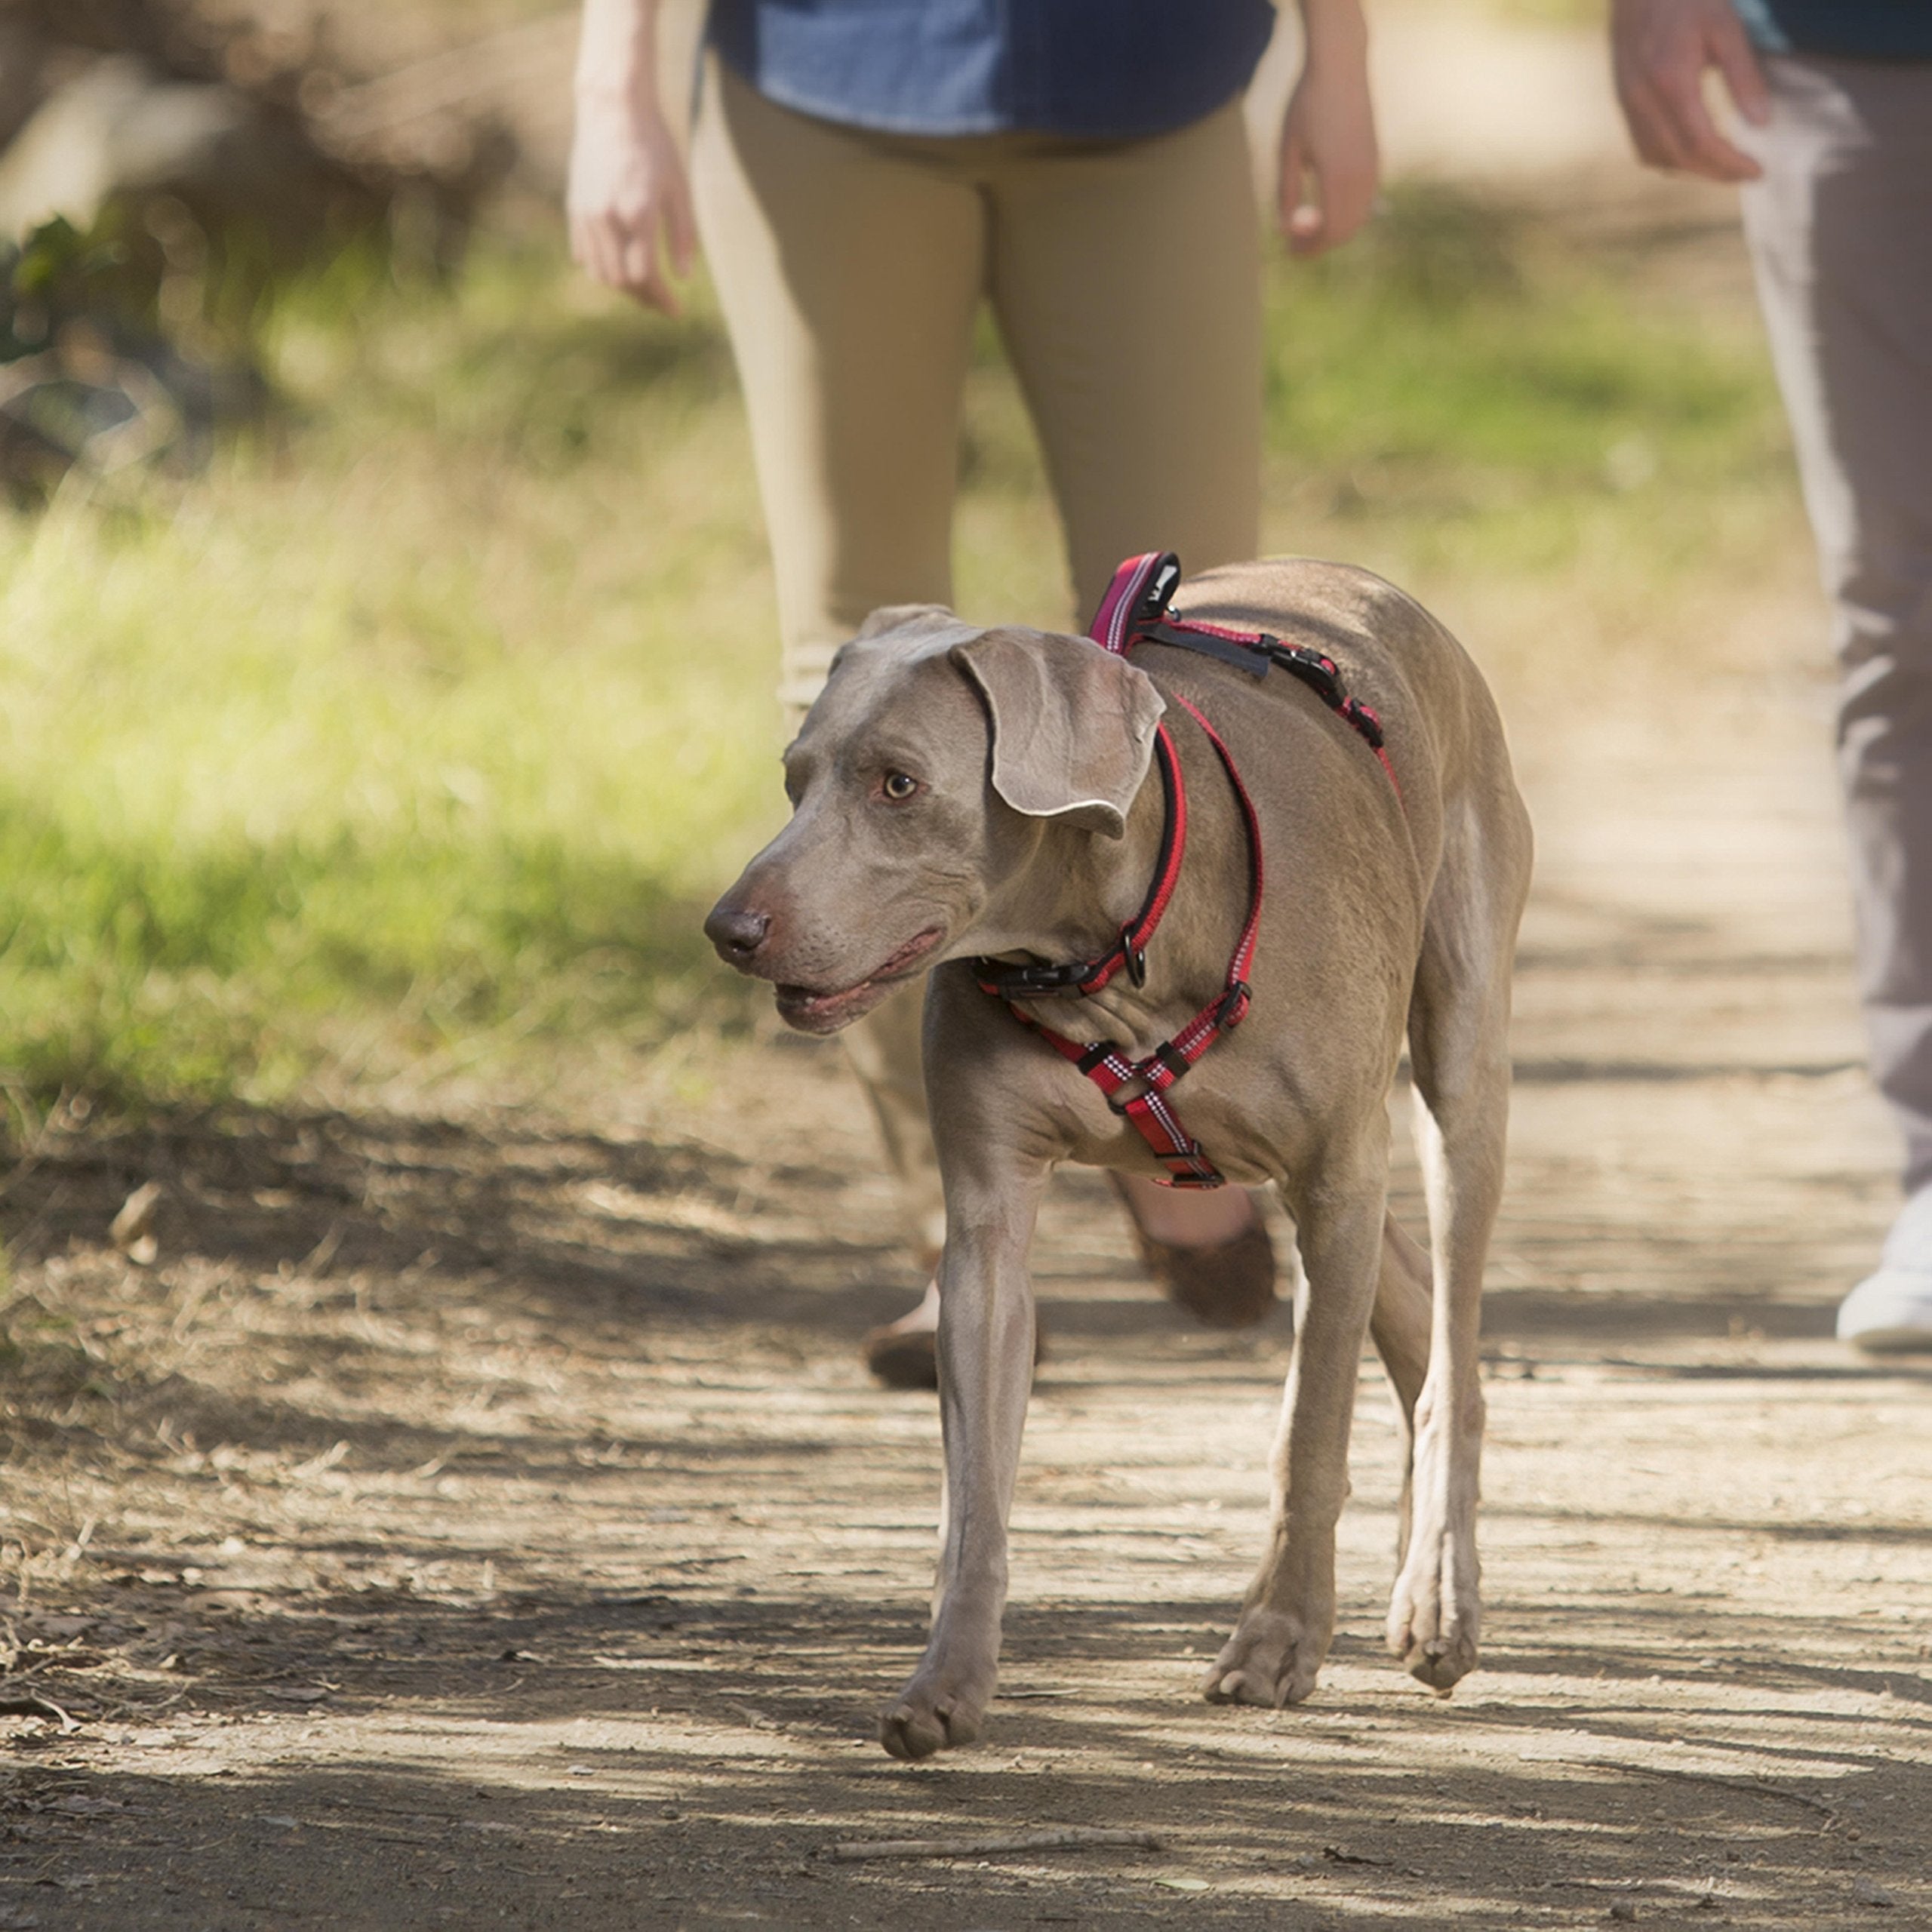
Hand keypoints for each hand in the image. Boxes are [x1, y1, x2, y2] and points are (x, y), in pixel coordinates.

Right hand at [567, 91, 696, 312]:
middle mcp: (607, 217)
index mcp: (638, 213)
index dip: (663, 300)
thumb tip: (684, 277)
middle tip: (663, 303)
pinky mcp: (574, 207)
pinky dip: (602, 268)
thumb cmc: (654, 145)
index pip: (647, 276)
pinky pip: (584, 254)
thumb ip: (683, 234)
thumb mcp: (679, 187)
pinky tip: (620, 268)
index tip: (677, 311)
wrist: (612, 108)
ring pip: (600, 273)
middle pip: (622, 281)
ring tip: (644, 289)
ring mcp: (587, 213)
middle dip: (645, 298)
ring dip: (623, 288)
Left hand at [1278, 45, 1379, 255]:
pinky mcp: (1376, 159)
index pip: (1329, 232)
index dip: (1310, 249)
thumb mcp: (1287, 150)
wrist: (1340, 67)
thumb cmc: (1307, 105)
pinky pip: (1364, 200)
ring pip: (1358, 217)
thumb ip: (1285, 192)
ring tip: (1306, 225)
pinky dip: (1346, 212)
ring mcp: (1373, 168)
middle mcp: (1362, 176)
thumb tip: (1284, 228)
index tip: (1290, 252)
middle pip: (1346, 230)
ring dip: (1334, 229)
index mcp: (1337, 177)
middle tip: (1294, 243)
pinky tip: (1325, 205)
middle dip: (1321, 243)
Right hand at [1610, 0, 1770, 182]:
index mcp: (1671, 81)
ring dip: (1691, 169)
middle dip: (1715, 172)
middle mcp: (1643, 100)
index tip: (1757, 170)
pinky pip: (1643, 146)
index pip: (1701, 142)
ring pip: (1657, 158)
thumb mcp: (1726, 27)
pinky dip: (1669, 157)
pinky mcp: (1622, 101)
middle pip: (1679, 158)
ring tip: (1721, 164)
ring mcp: (1627, 103)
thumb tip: (1761, 122)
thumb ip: (1743, 75)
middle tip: (1745, 173)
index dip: (1730, 163)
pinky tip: (1691, 149)